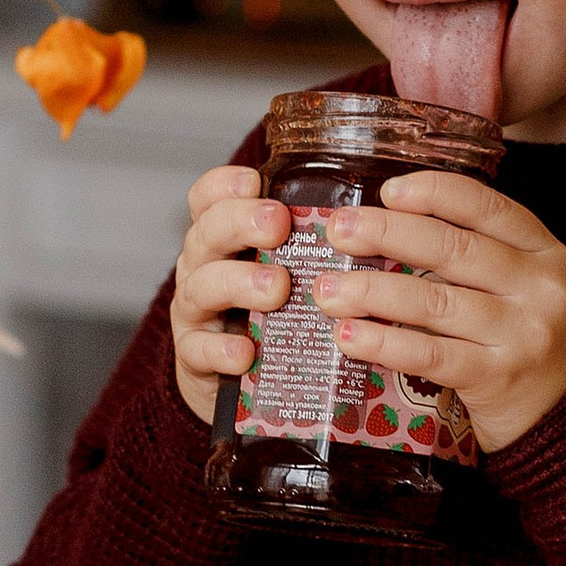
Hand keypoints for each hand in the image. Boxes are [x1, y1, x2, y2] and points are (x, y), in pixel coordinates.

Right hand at [171, 163, 290, 423]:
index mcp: (224, 239)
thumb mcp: (288, 272)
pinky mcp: (193, 358)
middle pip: (207, 233)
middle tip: (278, 224)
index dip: (224, 185)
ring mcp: (195, 312)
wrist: (238, 384)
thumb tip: (372, 222)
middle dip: (241, 222)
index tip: (254, 181)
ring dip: (240, 283)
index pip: (209, 199)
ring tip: (277, 288)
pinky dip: (221, 350)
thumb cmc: (273, 314)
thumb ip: (312, 245)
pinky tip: (246, 353)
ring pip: (203, 287)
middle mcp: (203, 267)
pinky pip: (199, 350)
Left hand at [311, 171, 565, 452]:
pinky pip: (430, 354)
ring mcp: (522, 334)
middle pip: (452, 249)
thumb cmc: (528, 341)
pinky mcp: (498, 378)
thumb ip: (474, 259)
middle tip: (339, 231)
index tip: (388, 191)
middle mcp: (539, 287)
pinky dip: (384, 342)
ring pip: (434, 301)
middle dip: (387, 234)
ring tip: (328, 290)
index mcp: (544, 251)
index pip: (487, 207)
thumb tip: (384, 230)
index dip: (434, 193)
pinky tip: (349, 335)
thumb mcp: (522, 287)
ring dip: (371, 292)